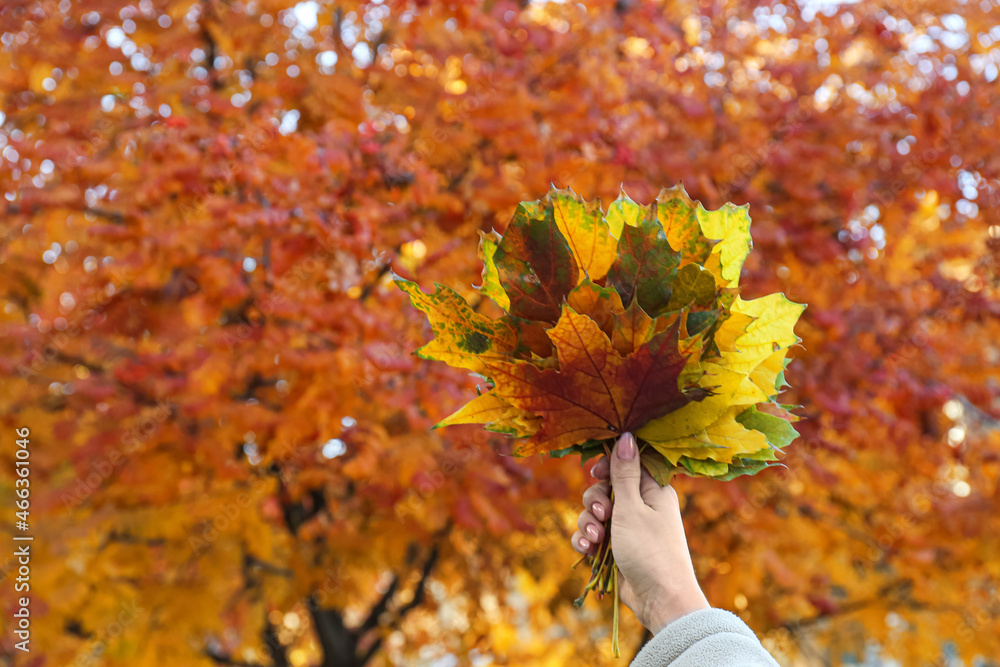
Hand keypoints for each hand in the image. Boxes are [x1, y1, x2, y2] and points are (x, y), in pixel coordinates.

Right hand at [571, 432, 709, 633]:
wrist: (659, 599)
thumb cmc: (651, 550)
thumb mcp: (632, 507)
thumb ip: (623, 473)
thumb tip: (626, 435)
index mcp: (653, 490)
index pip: (627, 464)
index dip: (608, 466)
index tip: (597, 472)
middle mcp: (641, 506)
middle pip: (605, 488)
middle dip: (595, 500)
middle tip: (601, 515)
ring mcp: (627, 528)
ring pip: (595, 512)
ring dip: (588, 523)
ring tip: (594, 538)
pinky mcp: (615, 547)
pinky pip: (593, 534)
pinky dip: (587, 540)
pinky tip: (587, 549)